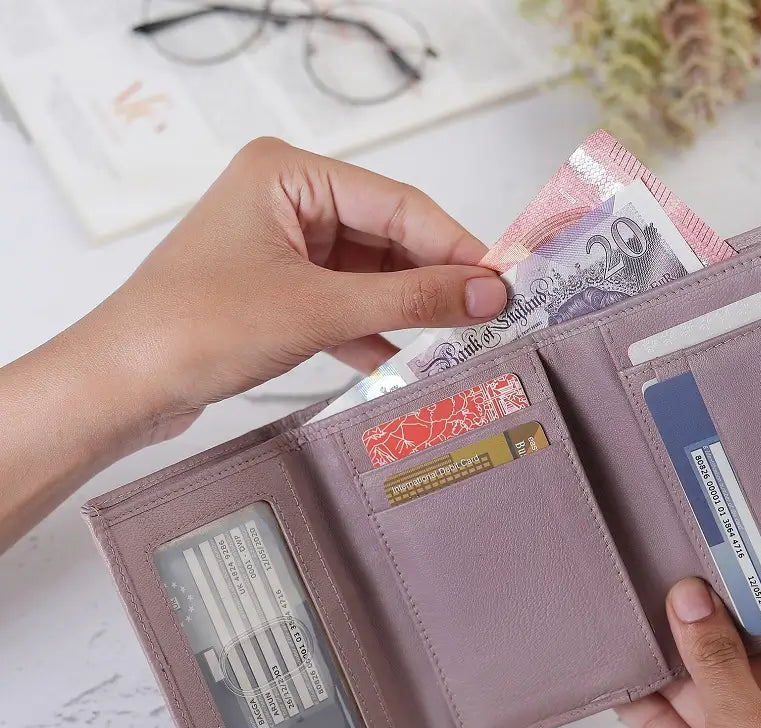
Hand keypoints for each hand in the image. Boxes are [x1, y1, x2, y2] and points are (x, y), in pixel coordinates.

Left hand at [67, 136, 508, 446]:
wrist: (123, 385)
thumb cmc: (196, 328)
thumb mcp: (318, 310)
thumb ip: (409, 301)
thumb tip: (487, 293)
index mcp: (288, 175)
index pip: (397, 204)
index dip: (455, 245)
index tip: (503, 281)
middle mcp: (287, 202)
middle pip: (387, 238)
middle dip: (434, 280)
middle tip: (489, 316)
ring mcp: (282, 249)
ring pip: (369, 275)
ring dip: (407, 309)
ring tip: (459, 340)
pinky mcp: (279, 293)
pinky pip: (345, 304)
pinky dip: (374, 331)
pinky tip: (405, 359)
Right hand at [617, 578, 760, 727]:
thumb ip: (716, 666)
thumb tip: (694, 602)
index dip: (756, 597)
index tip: (716, 559)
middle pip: (747, 658)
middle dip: (702, 629)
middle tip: (662, 583)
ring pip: (706, 691)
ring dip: (668, 666)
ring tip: (632, 622)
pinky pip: (679, 727)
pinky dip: (649, 707)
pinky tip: (621, 680)